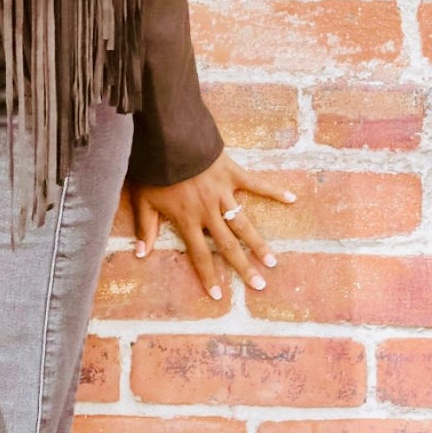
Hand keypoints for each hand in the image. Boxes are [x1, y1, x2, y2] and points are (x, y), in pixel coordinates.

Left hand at [128, 151, 296, 299]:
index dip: (208, 275)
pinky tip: (291, 198)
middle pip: (228, 245)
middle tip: (259, 285)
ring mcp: (222, 193)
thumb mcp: (143, 198)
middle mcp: (208, 210)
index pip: (199, 254)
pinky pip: (256, 184)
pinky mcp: (232, 173)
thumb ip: (145, 227)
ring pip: (244, 223)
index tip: (218, 295)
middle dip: (243, 267)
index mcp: (187, 218)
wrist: (167, 136)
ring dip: (259, 243)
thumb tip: (140, 254)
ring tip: (272, 262)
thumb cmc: (153, 168)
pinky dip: (273, 190)